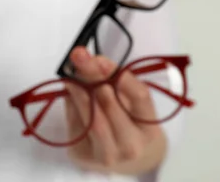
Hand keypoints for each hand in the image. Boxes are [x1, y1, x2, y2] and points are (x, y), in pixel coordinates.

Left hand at [64, 47, 166, 174]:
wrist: (126, 163)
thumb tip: (90, 61)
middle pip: (111, 106)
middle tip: (80, 57)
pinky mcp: (82, 156)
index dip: (120, 75)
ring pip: (91, 118)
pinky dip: (72, 105)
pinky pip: (75, 124)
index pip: (140, 97)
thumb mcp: (133, 106)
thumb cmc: (130, 125)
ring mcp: (107, 155)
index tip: (100, 58)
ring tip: (71, 74)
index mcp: (149, 129)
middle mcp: (131, 146)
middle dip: (93, 77)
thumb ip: (117, 84)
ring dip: (79, 91)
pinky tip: (70, 91)